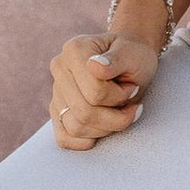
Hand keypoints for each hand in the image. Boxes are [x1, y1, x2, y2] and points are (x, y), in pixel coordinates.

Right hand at [49, 27, 157, 148]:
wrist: (130, 58)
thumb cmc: (134, 56)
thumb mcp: (133, 54)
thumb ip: (116, 60)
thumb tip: (95, 65)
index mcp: (74, 50)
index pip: (95, 92)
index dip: (120, 96)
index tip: (132, 86)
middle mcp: (59, 68)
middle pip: (84, 113)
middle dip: (116, 116)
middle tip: (129, 101)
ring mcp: (55, 91)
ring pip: (76, 128)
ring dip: (106, 128)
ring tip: (119, 111)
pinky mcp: (57, 110)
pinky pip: (64, 138)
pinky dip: (86, 140)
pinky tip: (103, 128)